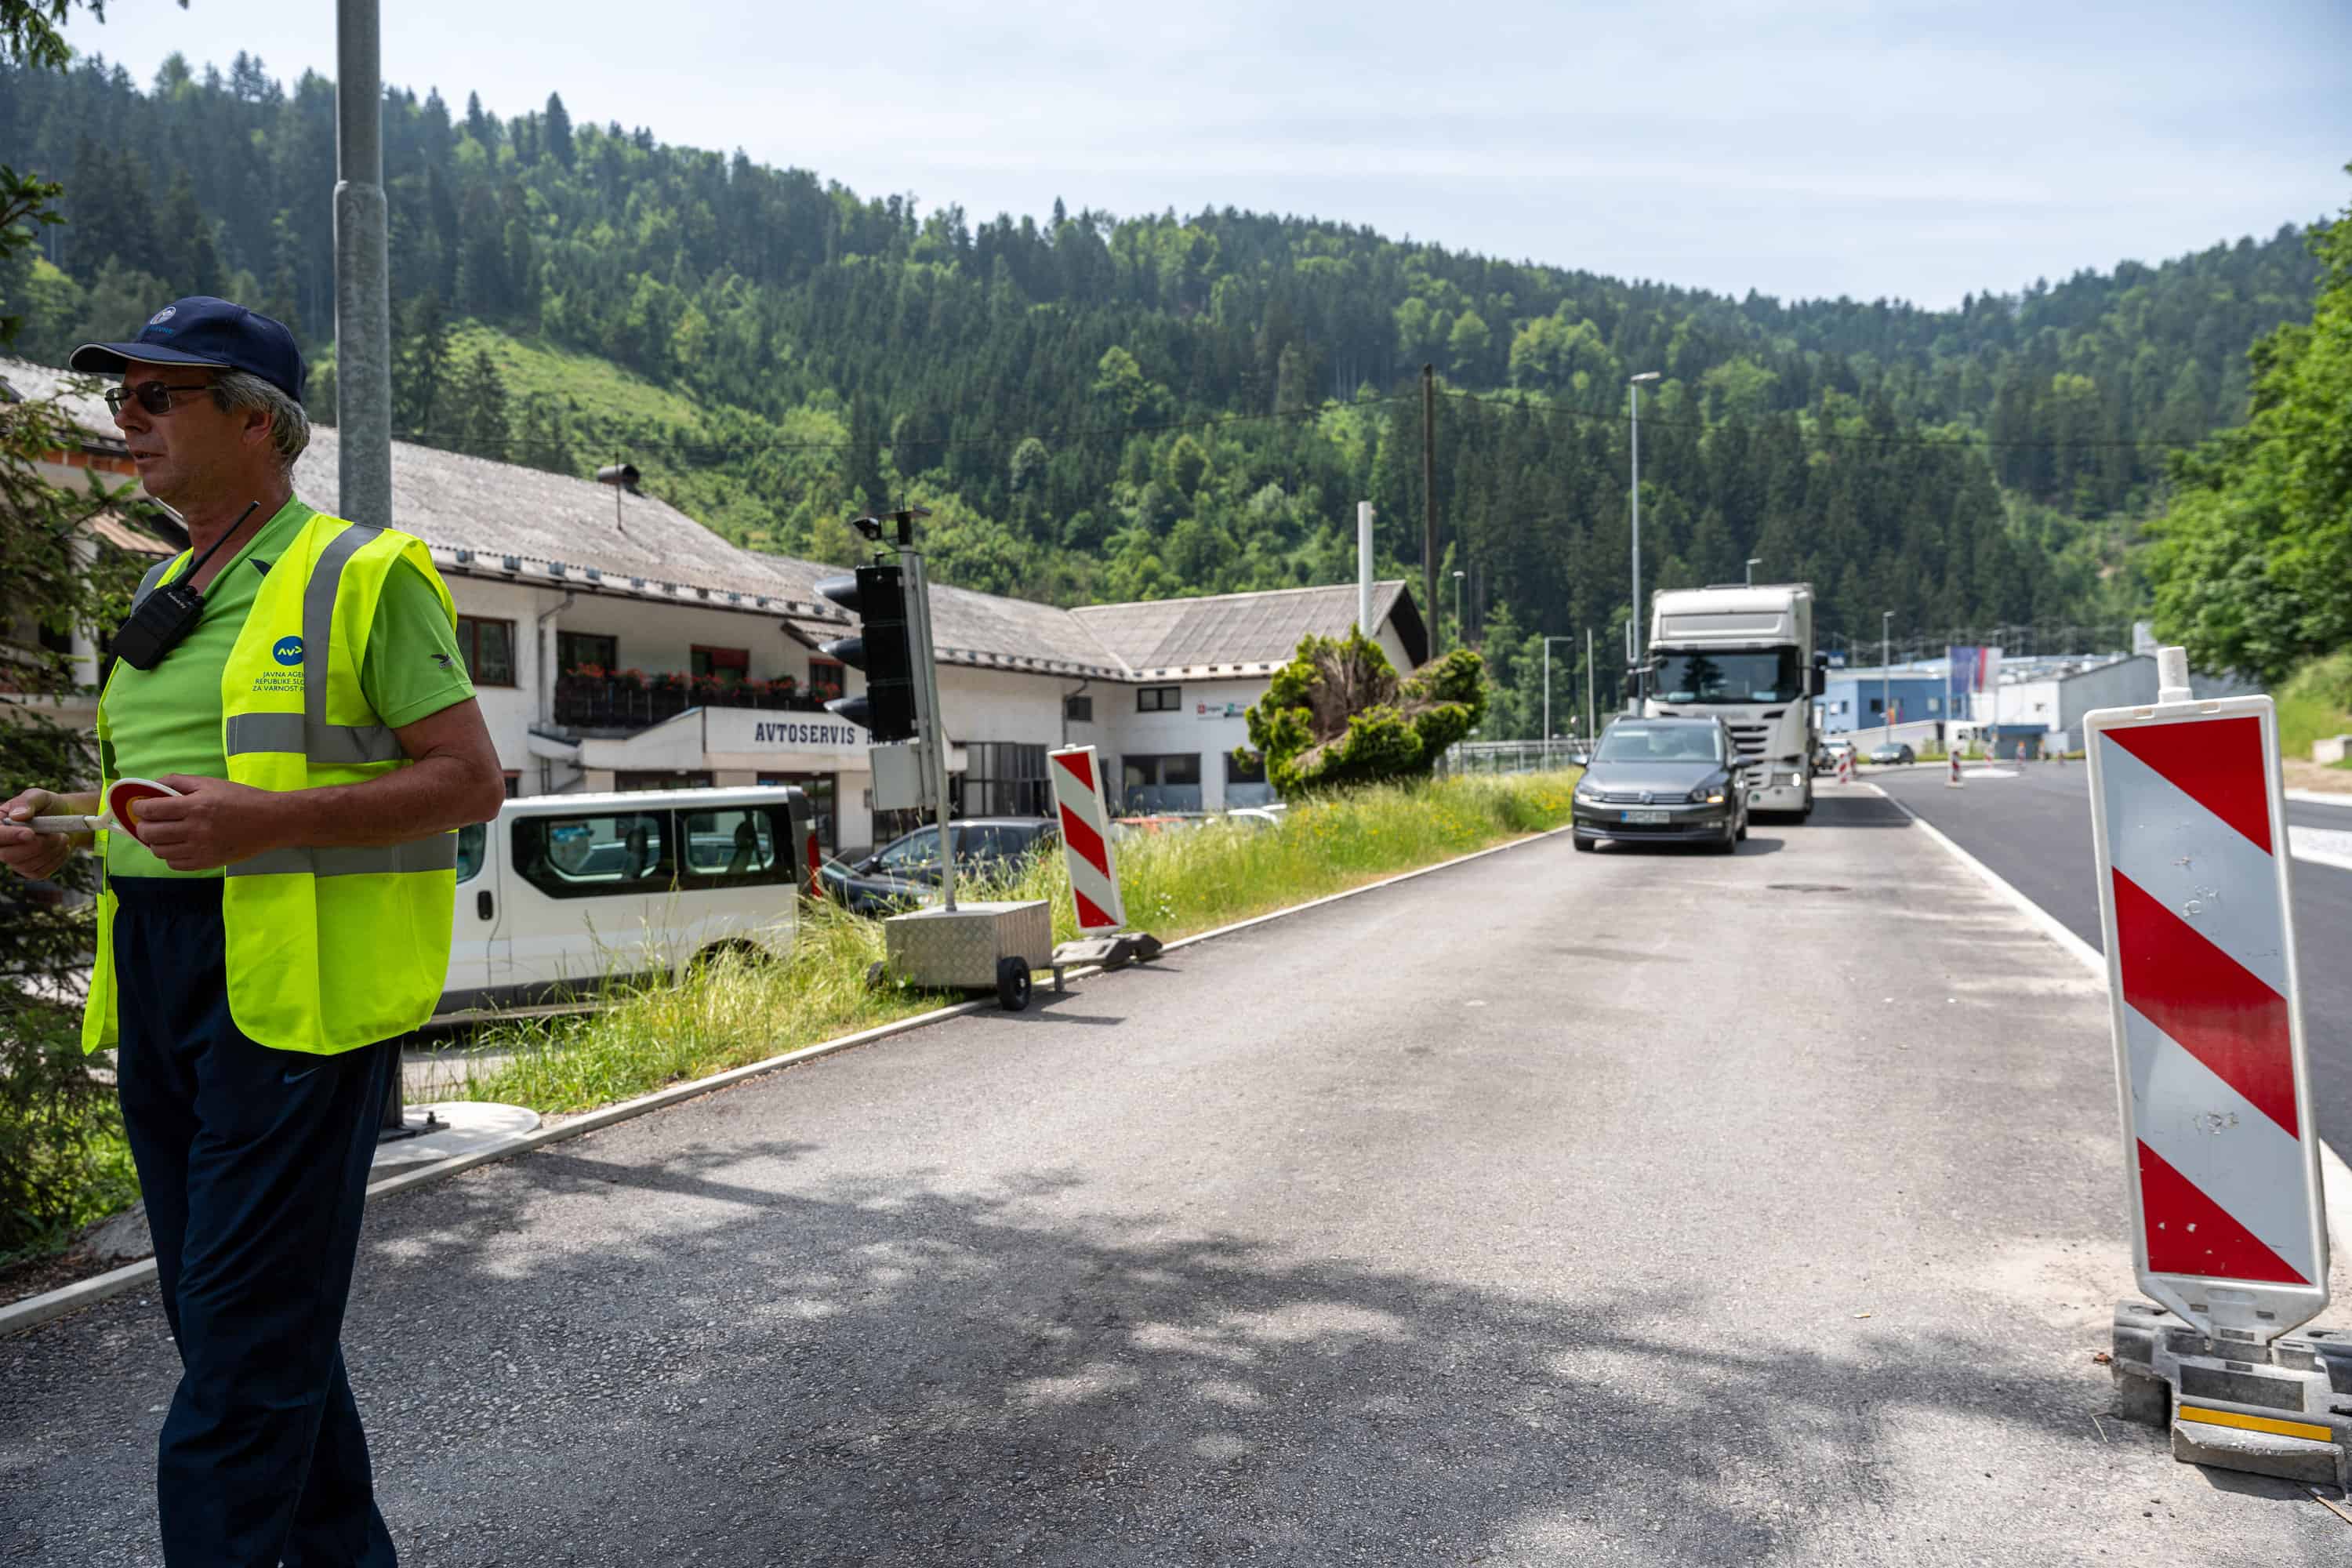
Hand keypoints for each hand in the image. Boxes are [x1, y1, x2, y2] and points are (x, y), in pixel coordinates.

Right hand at [0, 789, 75, 881]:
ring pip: (27, 864)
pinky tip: (61, 847)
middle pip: (8, 855)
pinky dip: (56, 859)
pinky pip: (40, 871)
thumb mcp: (39, 797)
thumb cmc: (47, 806)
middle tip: (58, 834)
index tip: (30, 833)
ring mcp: (15, 860)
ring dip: (51, 850)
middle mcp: (2, 845)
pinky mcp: (29, 870)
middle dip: (37, 845)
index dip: (9, 837)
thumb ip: (27, 802)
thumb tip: (17, 815)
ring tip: (62, 836)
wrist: (65, 820)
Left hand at [135, 775, 290, 871]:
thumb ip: (179, 781)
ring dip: (154, 842)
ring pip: (159, 851)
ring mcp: (200, 850)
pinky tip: (178, 846)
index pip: (151, 810)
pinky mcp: (207, 863)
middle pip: (150, 833)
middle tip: (149, 822)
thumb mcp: (211, 783)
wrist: (271, 822)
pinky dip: (170, 856)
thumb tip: (153, 786)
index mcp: (195, 806)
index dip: (139, 808)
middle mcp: (195, 830)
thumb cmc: (241, 798)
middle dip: (143, 826)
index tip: (140, 806)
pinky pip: (174, 864)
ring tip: (163, 835)